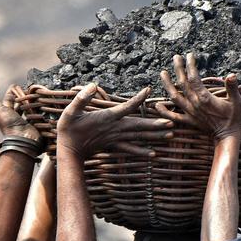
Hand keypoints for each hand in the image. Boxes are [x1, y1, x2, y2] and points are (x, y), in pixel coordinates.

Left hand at [0, 82, 40, 142]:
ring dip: (32, 101)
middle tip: (30, 89)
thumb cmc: (8, 123)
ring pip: (30, 106)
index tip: (18, 84)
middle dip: (24, 95)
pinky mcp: (37, 123)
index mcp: (7, 111)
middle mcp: (16, 115)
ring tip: (37, 94)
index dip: (13, 91)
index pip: (10, 97)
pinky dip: (40, 108)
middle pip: (20, 102)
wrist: (22, 137)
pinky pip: (39, 113)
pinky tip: (43, 103)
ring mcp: (27, 119)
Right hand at [57, 83, 173, 158]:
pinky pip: (131, 149)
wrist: (68, 150)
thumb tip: (92, 86)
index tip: (148, 90)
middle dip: (155, 124)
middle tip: (172, 122)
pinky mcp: (113, 145)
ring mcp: (115, 138)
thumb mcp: (70, 111)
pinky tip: (153, 154)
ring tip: (170, 135)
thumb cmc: (68, 129)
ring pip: (138, 137)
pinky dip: (142, 151)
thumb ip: (81, 99)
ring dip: (154, 136)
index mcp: (106, 118)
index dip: (137, 99)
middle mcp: (114, 129)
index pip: (126, 107)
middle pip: (138, 126)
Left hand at [156, 53, 240, 140]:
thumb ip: (232, 88)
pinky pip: (173, 117)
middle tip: (175, 57)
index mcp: (205, 98)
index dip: (190, 65)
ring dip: (167, 85)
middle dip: (178, 69)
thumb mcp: (238, 102)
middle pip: (183, 84)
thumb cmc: (234, 119)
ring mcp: (190, 113)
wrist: (227, 137)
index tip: (189, 55)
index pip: (194, 78)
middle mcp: (194, 104)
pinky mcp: (189, 121)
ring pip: (174, 97)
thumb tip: (231, 75)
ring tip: (162, 73)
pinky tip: (157, 105)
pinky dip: (164, 111)